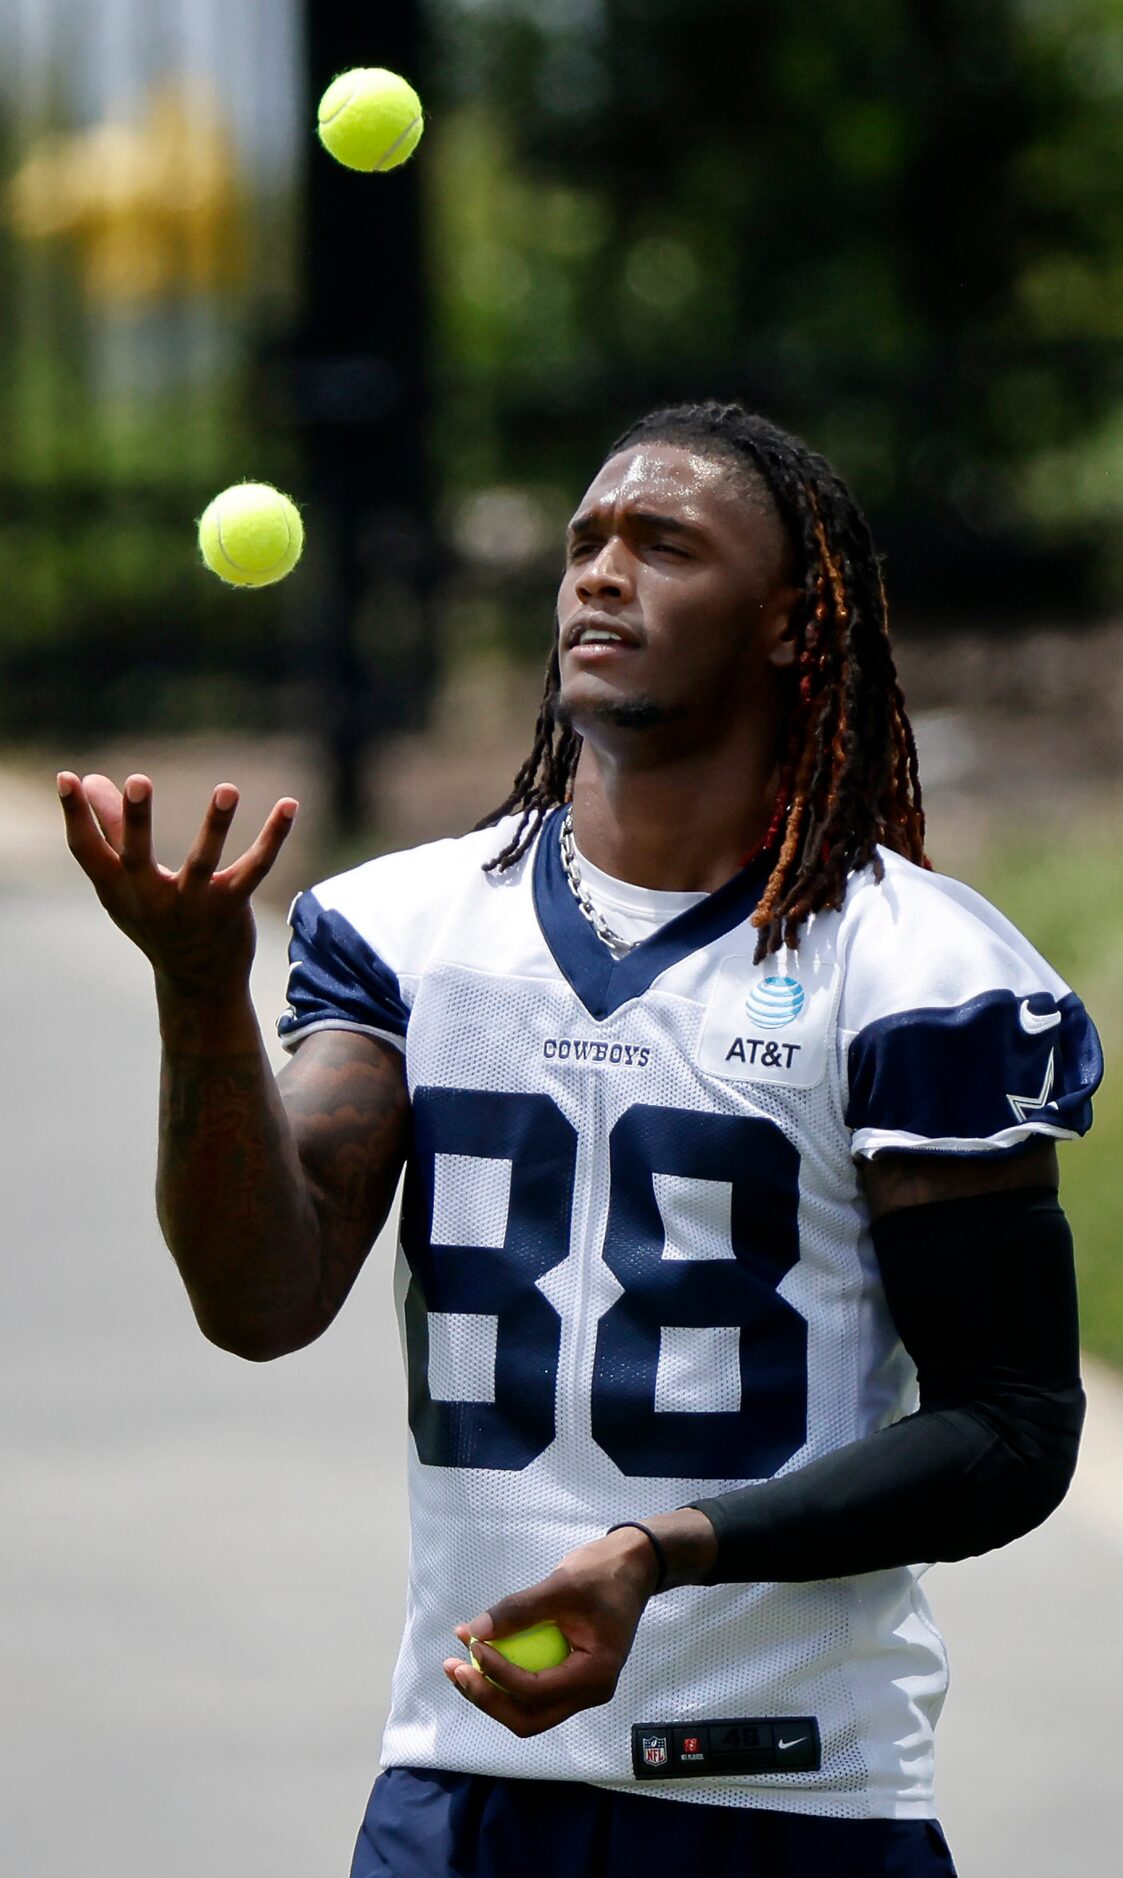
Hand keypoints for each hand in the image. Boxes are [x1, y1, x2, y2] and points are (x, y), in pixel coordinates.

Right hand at [57, 771, 297, 1000]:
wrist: (197, 983)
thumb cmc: (155, 922)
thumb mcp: (126, 885)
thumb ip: (111, 832)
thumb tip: (93, 780)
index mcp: (118, 890)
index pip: (88, 851)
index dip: (75, 816)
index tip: (65, 778)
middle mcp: (151, 898)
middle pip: (137, 856)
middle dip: (136, 820)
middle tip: (136, 780)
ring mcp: (193, 905)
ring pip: (203, 862)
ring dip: (215, 825)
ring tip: (228, 789)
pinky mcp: (231, 906)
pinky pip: (255, 868)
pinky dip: (273, 836)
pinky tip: (289, 804)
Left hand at [442, 1527, 661, 1737]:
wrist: (633, 1567)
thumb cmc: (603, 1573)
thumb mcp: (562, 1585)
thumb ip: (519, 1609)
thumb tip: (474, 1631)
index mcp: (595, 1675)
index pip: (536, 1691)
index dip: (499, 1673)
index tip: (473, 1644)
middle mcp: (590, 1692)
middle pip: (529, 1717)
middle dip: (488, 1698)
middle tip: (455, 1669)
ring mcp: (580, 1689)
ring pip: (528, 1709)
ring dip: (491, 1692)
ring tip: (457, 1664)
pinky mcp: (569, 1677)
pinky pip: (532, 1689)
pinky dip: (503, 1676)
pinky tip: (478, 1650)